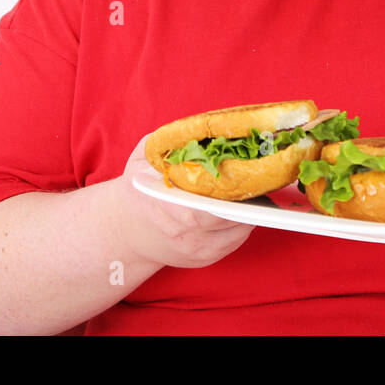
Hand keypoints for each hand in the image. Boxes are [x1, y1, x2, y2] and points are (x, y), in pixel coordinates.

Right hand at [113, 135, 254, 269]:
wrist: (124, 230)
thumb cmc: (138, 189)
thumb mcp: (143, 158)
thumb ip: (169, 141)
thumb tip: (201, 125)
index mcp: (166, 208)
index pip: (206, 208)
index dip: (231, 192)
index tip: (245, 170)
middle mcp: (183, 235)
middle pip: (230, 218)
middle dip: (249, 197)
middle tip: (261, 173)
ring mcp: (196, 251)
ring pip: (239, 230)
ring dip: (253, 209)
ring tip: (258, 186)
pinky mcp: (205, 259)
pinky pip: (236, 239)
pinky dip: (245, 221)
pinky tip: (246, 203)